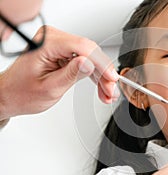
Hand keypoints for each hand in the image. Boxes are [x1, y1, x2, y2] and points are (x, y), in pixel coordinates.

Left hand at [0, 26, 118, 120]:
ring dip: (101, 76)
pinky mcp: (63, 53)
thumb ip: (71, 74)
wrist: (11, 95)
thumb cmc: (22, 92)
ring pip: (90, 58)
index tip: (111, 78)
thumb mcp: (49, 88)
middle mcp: (53, 39)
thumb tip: (89, 64)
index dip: (101, 63)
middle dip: (103, 72)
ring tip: (107, 93)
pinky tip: (101, 87)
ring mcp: (59, 45)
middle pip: (89, 52)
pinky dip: (93, 75)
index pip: (83, 47)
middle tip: (110, 90)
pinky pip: (84, 61)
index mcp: (46, 43)